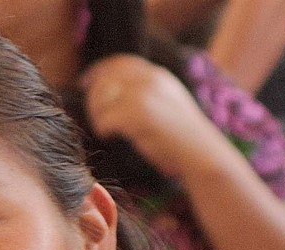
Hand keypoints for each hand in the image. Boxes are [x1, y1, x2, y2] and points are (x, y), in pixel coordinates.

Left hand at [80, 54, 231, 180]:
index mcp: (157, 75)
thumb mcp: (166, 102)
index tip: (84, 82)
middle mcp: (150, 79)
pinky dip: (103, 130)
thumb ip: (145, 91)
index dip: (98, 70)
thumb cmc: (180, 136)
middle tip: (95, 117)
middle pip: (105, 80)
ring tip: (106, 130)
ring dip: (97, 116)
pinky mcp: (139, 114)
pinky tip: (111, 137)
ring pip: (101, 99)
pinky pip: (105, 119)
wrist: (201, 153)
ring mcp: (145, 95)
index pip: (120, 62)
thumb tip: (108, 91)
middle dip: (93, 99)